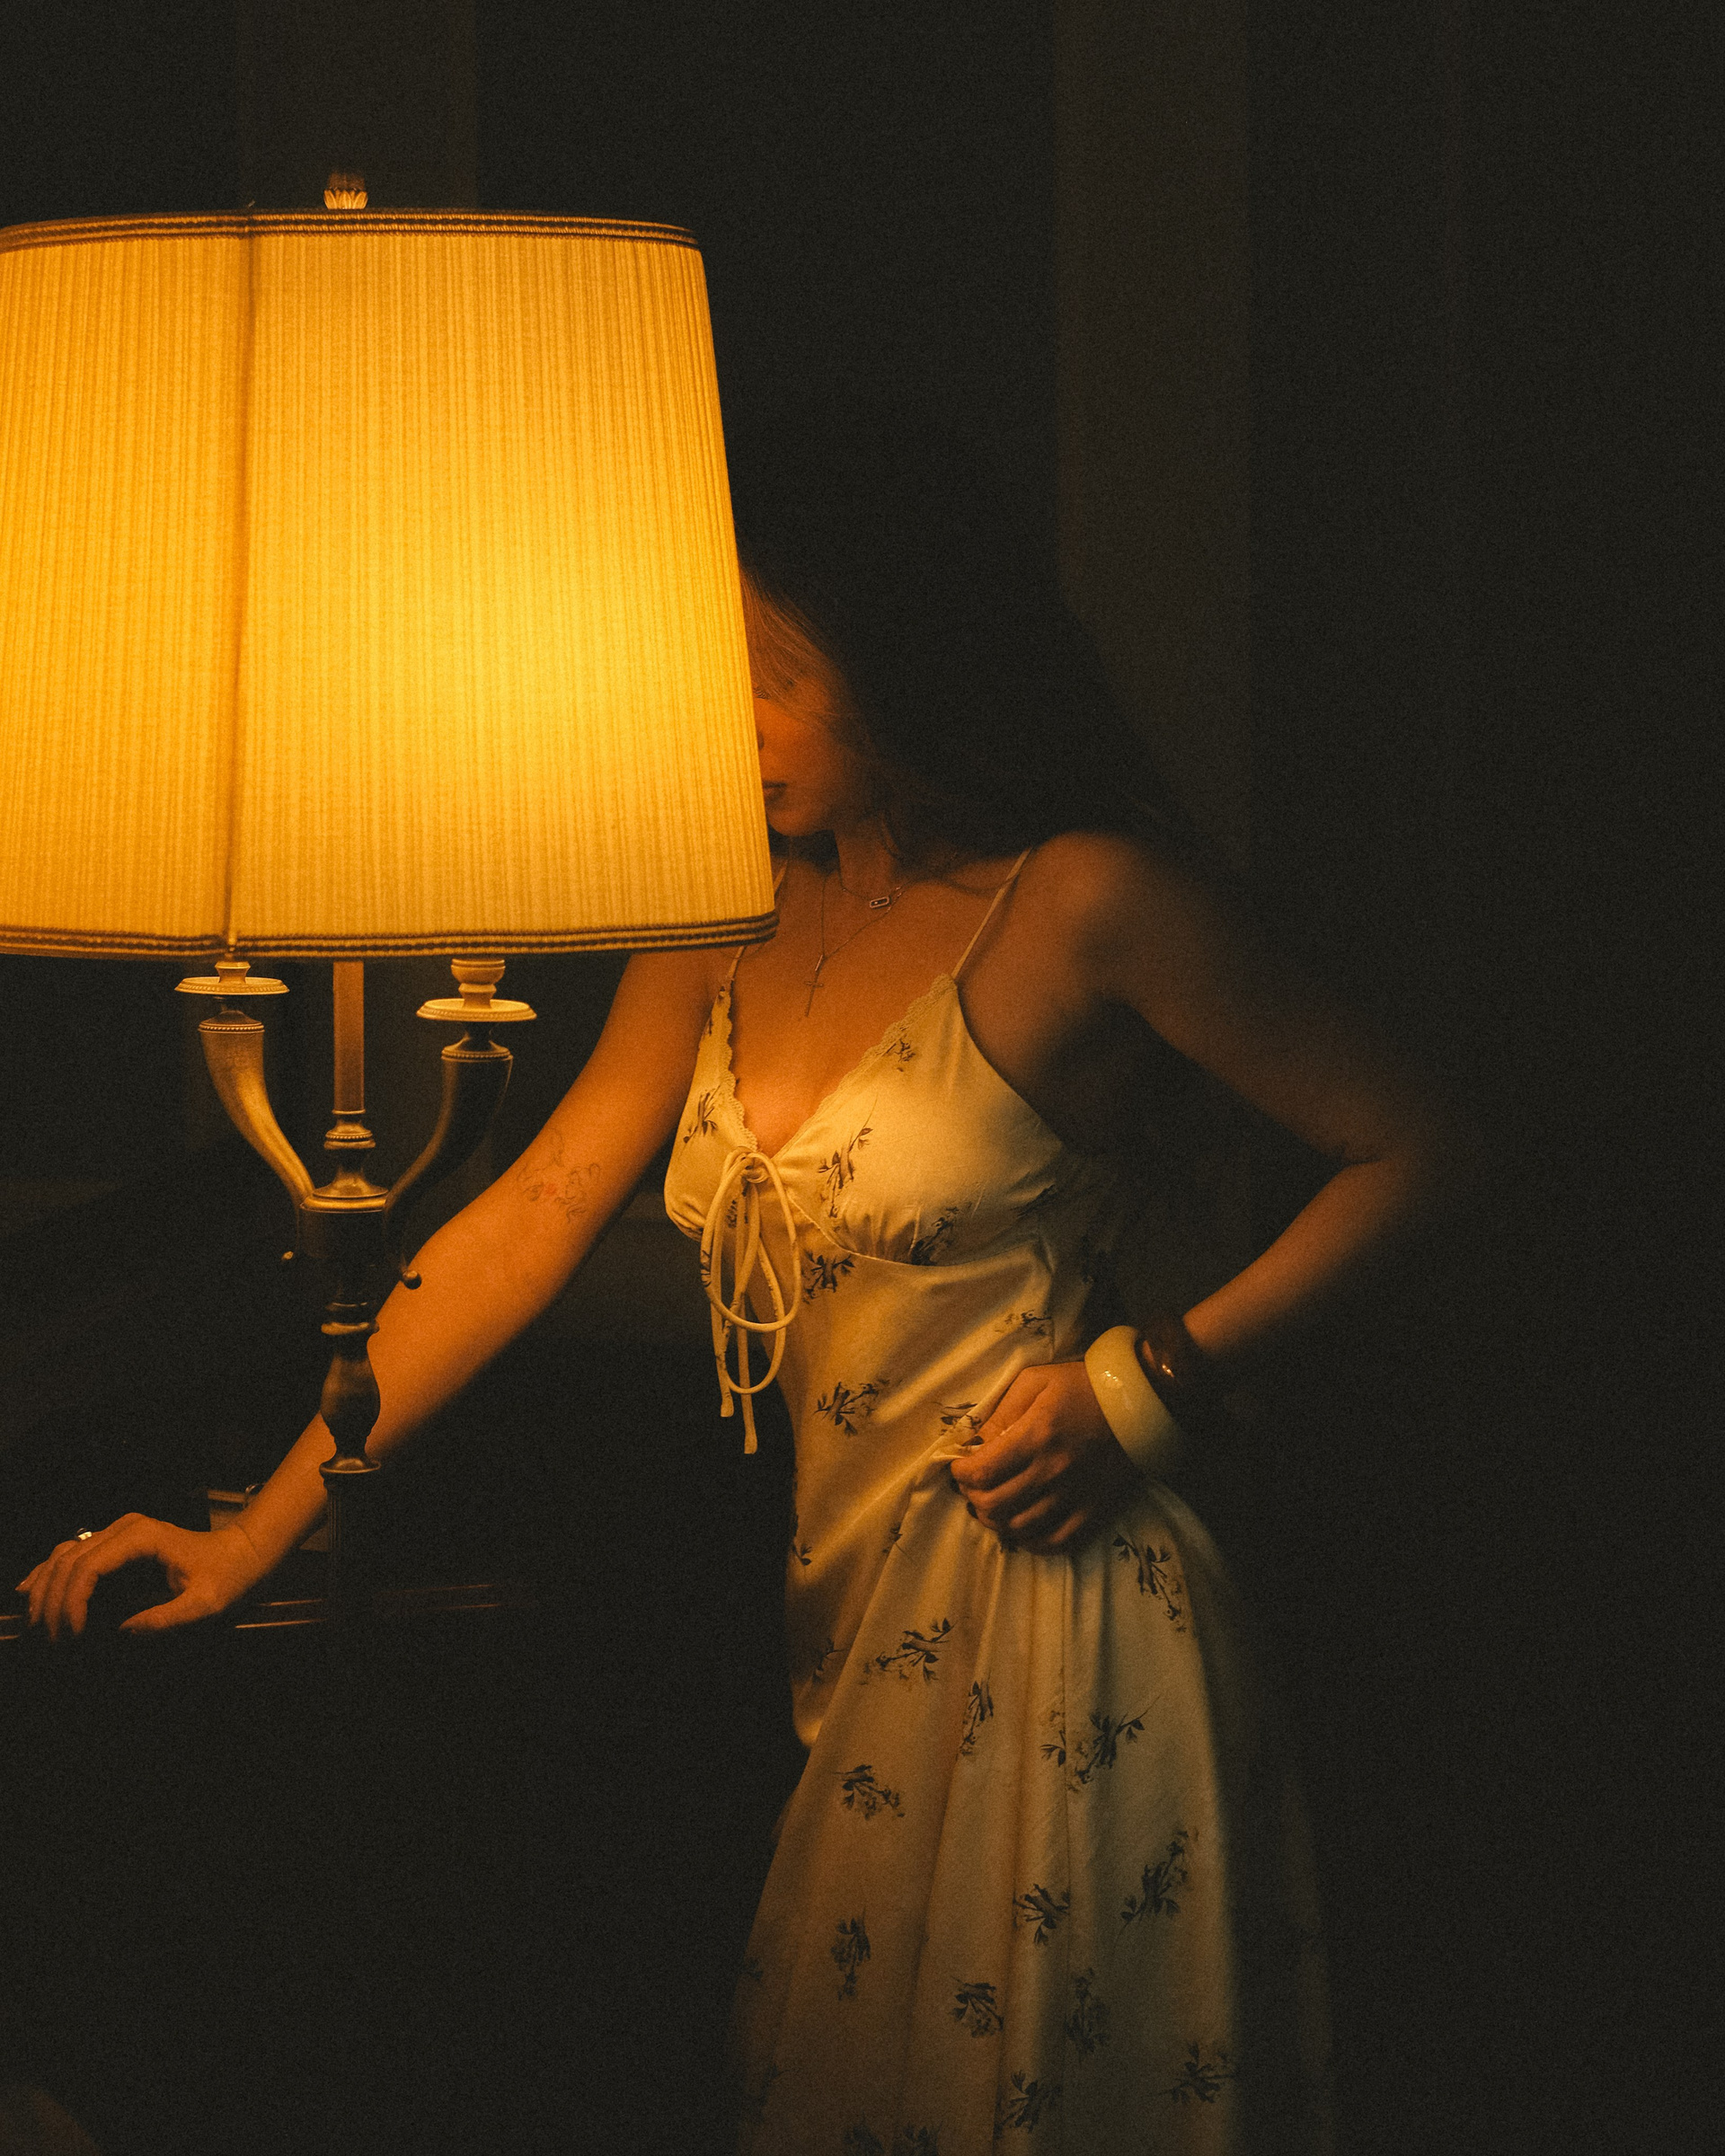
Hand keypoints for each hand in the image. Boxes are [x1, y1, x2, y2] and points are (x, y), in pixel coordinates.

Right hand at [16, 1515, 273, 1640]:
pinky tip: (29, 1593)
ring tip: (37, 1628)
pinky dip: (48, 1575)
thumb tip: (121, 1634)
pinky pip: (72, 1556)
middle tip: (50, 1643)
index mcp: (141, 1538)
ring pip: (63, 1556)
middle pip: (69, 1562)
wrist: (244, 1554)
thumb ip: (166, 1620)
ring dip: (45, 1591)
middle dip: (53, 1604)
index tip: (72, 1637)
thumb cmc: (228, 1578)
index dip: (72, 1604)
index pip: (88, 1567)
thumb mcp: (205, 1605)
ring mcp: (118, 1534)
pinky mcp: (116, 1545)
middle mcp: (124, 1529)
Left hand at [948, 1362, 1139, 1554]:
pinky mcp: (1095, 1511)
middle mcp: (1053, 1471)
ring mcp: (1075, 1496)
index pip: (983, 1472)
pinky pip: (1057, 1542)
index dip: (961, 1474)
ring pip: (1020, 1528)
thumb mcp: (1036, 1381)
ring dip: (997, 1522)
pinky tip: (1023, 1528)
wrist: (1142, 1402)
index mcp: (1037, 1436)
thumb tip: (976, 1443)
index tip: (959, 1466)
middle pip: (995, 1505)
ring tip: (993, 1506)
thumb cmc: (1084, 1386)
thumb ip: (1002, 1412)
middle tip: (972, 1486)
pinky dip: (1032, 1542)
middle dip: (973, 1498)